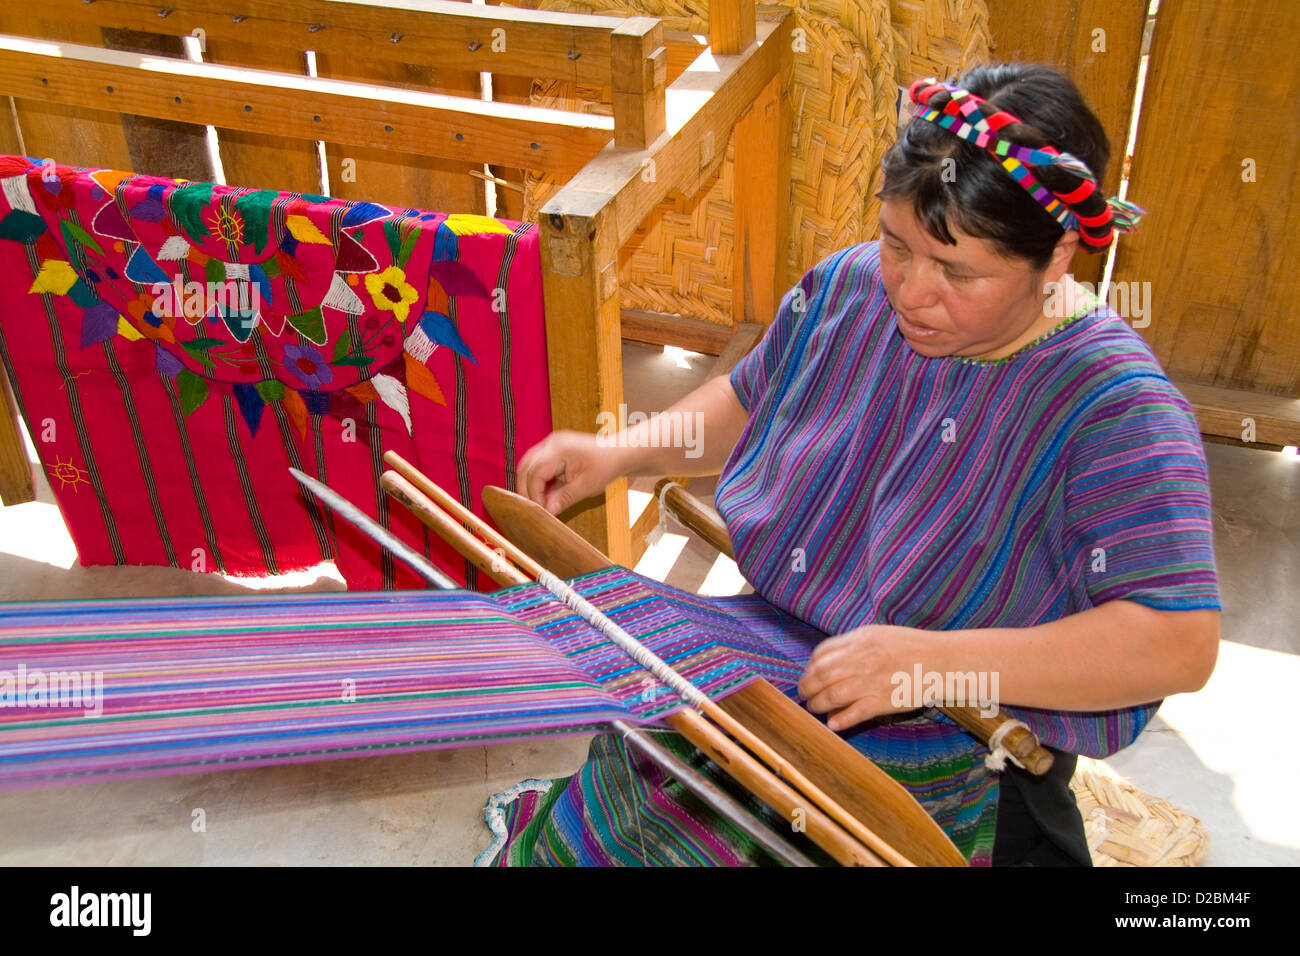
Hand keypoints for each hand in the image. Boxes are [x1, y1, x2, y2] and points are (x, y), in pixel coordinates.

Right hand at [517, 430, 624, 515]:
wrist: (619, 453)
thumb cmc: (606, 467)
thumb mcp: (587, 486)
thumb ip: (564, 498)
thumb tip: (547, 512)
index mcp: (559, 449)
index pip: (535, 473)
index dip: (534, 494)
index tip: (541, 510)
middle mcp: (551, 443)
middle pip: (525, 467)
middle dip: (526, 489)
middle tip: (533, 508)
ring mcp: (552, 444)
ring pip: (529, 465)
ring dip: (530, 484)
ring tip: (538, 502)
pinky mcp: (554, 449)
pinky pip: (538, 464)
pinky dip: (538, 479)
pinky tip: (545, 493)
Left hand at [797, 624, 931, 731]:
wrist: (941, 660)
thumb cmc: (910, 646)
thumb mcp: (878, 634)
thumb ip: (852, 644)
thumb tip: (826, 658)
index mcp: (860, 641)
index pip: (822, 654)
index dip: (810, 666)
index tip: (809, 674)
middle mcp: (863, 660)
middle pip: (821, 675)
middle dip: (807, 686)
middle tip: (804, 694)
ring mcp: (873, 681)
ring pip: (832, 695)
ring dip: (817, 704)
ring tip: (814, 707)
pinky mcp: (884, 701)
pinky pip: (855, 713)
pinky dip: (840, 720)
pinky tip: (832, 723)